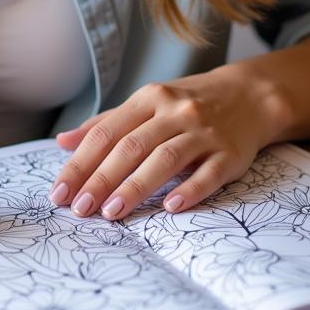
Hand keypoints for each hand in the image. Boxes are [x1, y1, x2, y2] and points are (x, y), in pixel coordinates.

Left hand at [49, 66, 286, 219]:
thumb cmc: (186, 105)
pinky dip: (190, 190)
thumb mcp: (146, 104)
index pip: (106, 133)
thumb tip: (63, 142)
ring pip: (165, 159)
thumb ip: (106, 124)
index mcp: (148, 98)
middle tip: (79, 209)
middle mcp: (174, 111)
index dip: (81, 163)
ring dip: (135, 187)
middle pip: (131, 147)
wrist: (248, 96)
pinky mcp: (230, 154)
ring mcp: (203, 132)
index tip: (60, 192)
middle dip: (101, 179)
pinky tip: (170, 207)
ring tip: (111, 212)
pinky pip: (208, 174)